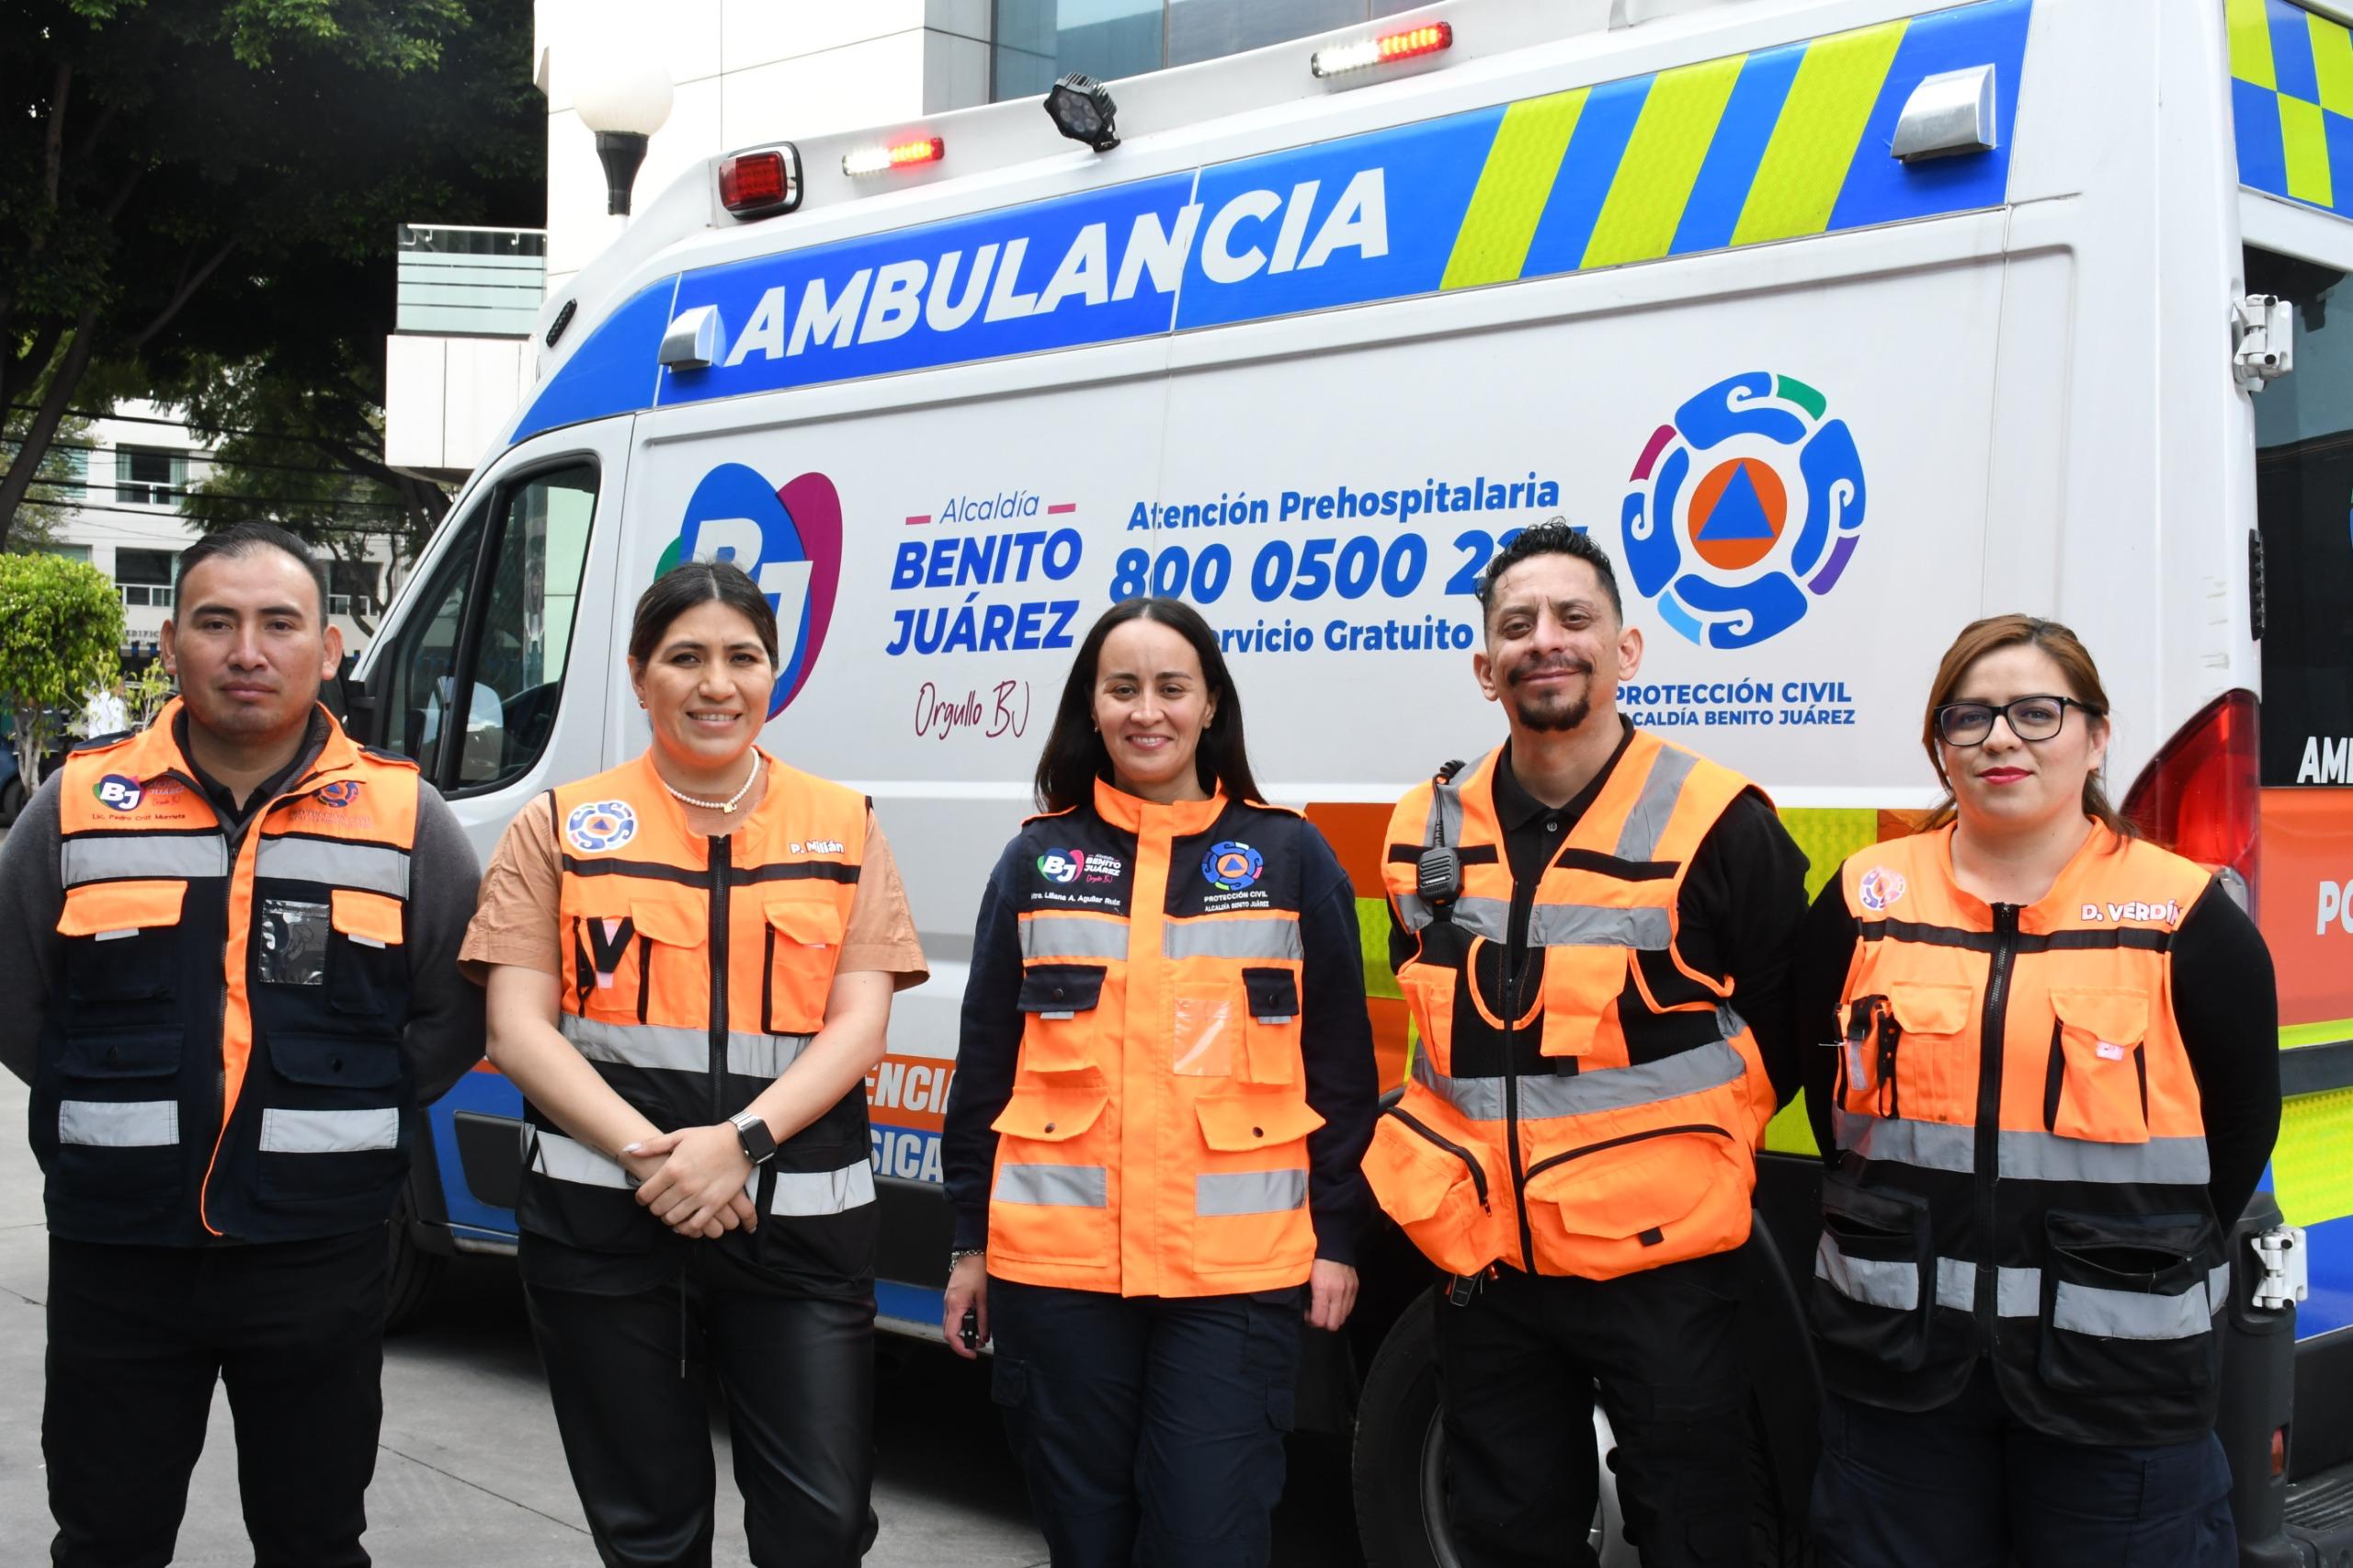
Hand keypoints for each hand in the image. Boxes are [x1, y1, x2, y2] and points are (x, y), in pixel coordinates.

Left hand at [626, 1125, 756, 1237]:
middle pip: (657, 1209)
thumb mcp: (679, 1136)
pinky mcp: (714, 1204)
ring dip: (668, 1218)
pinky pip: (695, 1225)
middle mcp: (683, 1185)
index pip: (645, 1194)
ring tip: (670, 1211)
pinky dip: (686, 1228)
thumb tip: (629, 1150)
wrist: (740, 1142)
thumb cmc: (708, 1138)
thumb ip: (652, 1145)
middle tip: (658, 1203)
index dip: (641, 1198)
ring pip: (672, 1219)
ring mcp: (699, 1197)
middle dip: (654, 1207)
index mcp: (672, 1168)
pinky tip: (684, 1222)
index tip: (644, 1197)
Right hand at [943, 1254, 988, 1359]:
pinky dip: (963, 1321)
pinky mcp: (952, 1296)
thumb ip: (984, 1319)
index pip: (951, 1335)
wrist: (972, 1254)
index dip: (961, 1348)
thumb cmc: (977, 1271)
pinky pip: (954, 1314)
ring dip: (963, 1331)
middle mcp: (948, 1304)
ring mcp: (949, 1300)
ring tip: (980, 1332)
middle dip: (963, 1342)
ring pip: (951, 1324)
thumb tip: (984, 1337)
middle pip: (949, 1331)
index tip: (972, 1354)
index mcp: (955, 1305)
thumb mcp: (985, 1297)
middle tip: (978, 1345)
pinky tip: (976, 1319)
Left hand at [1305, 1259, 1357, 1331]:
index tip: (1308, 1315)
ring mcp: (1348, 1291)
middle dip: (1323, 1323)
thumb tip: (1307, 1311)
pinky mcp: (1355, 1288)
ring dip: (1333, 1317)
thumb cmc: (1315, 1261)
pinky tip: (1335, 1303)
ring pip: (1343, 1318)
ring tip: (1326, 1309)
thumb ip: (1309, 1295)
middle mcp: (1337, 1293)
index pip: (1319, 1319)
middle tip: (1317, 1315)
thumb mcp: (1306, 1277)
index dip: (1312, 1321)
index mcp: (1322, 1289)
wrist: (1334, 1245)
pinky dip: (1341, 1310)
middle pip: (1333, 1323)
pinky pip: (1349, 1308)